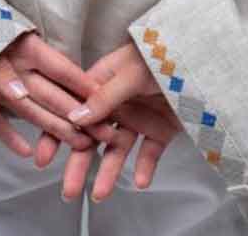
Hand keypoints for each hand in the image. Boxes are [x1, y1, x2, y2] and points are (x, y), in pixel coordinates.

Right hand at [0, 30, 117, 161]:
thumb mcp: (16, 26)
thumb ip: (38, 51)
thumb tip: (73, 72)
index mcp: (25, 45)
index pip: (62, 68)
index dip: (86, 86)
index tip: (108, 99)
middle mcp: (11, 66)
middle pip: (52, 95)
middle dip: (81, 116)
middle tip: (107, 132)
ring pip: (31, 111)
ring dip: (57, 130)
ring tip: (81, 144)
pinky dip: (10, 137)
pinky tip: (29, 152)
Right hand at [33, 40, 183, 200]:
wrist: (203, 58)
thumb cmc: (163, 53)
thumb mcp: (130, 71)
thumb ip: (104, 96)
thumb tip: (76, 116)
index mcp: (104, 81)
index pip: (76, 109)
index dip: (59, 131)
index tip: (44, 157)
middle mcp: (118, 101)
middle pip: (94, 135)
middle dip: (80, 161)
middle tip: (69, 189)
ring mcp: (139, 115)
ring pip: (118, 148)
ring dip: (109, 171)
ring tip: (100, 194)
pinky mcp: (161, 128)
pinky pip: (149, 152)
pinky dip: (145, 167)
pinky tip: (141, 180)